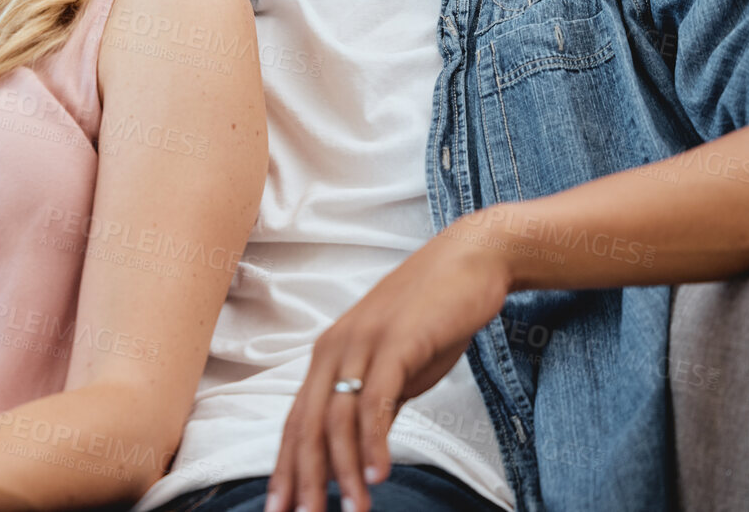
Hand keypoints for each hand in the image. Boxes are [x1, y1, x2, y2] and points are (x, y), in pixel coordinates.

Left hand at [266, 225, 512, 511]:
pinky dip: (373, 441)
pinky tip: (378, 474)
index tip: (279, 505)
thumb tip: (362, 453)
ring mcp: (362, 343)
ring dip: (343, 470)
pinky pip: (375, 400)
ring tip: (353, 510)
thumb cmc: (433, 317)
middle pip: (307, 424)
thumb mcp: (398, 370)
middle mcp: (335, 348)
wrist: (469, 262)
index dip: (285, 465)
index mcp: (329, 356)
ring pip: (337, 418)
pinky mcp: (395, 342)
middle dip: (303, 478)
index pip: (297, 420)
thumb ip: (376, 407)